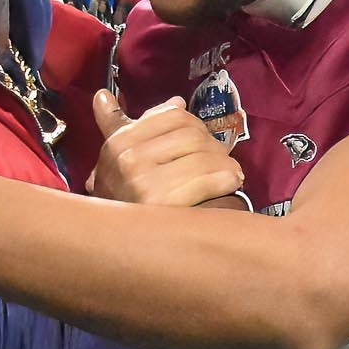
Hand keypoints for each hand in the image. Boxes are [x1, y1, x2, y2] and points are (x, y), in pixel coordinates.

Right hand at [88, 90, 246, 208]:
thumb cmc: (124, 201)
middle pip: (192, 135)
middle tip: (222, 162)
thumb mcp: (119, 160)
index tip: (204, 143)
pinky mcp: (163, 203)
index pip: (174, 116)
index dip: (197, 126)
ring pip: (203, 155)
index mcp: (119, 142)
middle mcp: (128, 158)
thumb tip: (176, 102)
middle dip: (214, 147)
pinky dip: (225, 180)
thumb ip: (138, 126)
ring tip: (231, 174)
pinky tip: (230, 184)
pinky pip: (206, 179)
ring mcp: (143, 182)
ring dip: (225, 164)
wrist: (117, 247)